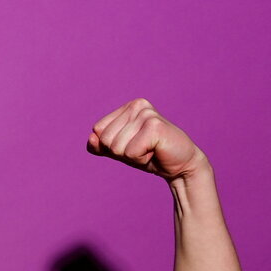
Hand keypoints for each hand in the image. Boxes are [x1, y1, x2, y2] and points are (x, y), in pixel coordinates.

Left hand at [87, 99, 207, 180]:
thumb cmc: (149, 155)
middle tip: (142, 149)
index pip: (98, 130)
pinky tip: (155, 151)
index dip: (111, 146)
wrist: (180, 165)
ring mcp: (146, 114)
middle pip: (105, 139)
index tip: (132, 145)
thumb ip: (101, 146)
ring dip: (132, 156)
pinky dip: (141, 159)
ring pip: (116, 147)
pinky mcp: (154, 126)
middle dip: (121, 152)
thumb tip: (91, 137)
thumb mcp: (119, 151)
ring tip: (150, 150)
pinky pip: (130, 152)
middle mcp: (137, 105)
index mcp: (127, 107)